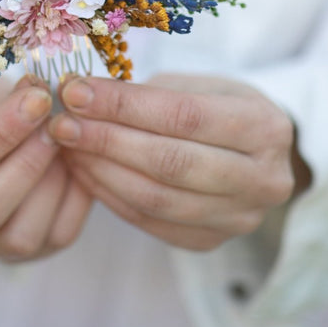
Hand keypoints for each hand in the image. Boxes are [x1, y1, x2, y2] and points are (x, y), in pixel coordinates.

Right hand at [0, 74, 92, 260]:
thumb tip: (41, 97)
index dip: (2, 132)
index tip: (39, 99)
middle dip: (29, 165)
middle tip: (59, 125)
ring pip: (19, 237)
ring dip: (53, 187)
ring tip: (68, 144)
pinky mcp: (10, 254)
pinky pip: (51, 240)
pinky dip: (72, 203)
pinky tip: (76, 166)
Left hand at [48, 74, 307, 250]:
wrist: (253, 152)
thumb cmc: (217, 106)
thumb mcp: (194, 85)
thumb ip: (145, 94)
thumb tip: (79, 97)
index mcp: (265, 127)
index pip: (184, 117)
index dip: (124, 106)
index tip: (76, 93)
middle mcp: (263, 179)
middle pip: (170, 163)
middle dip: (106, 140)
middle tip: (62, 124)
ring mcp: (239, 218)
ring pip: (156, 199)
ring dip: (101, 171)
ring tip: (67, 146)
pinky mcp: (211, 242)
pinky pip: (149, 222)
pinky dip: (109, 196)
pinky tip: (83, 172)